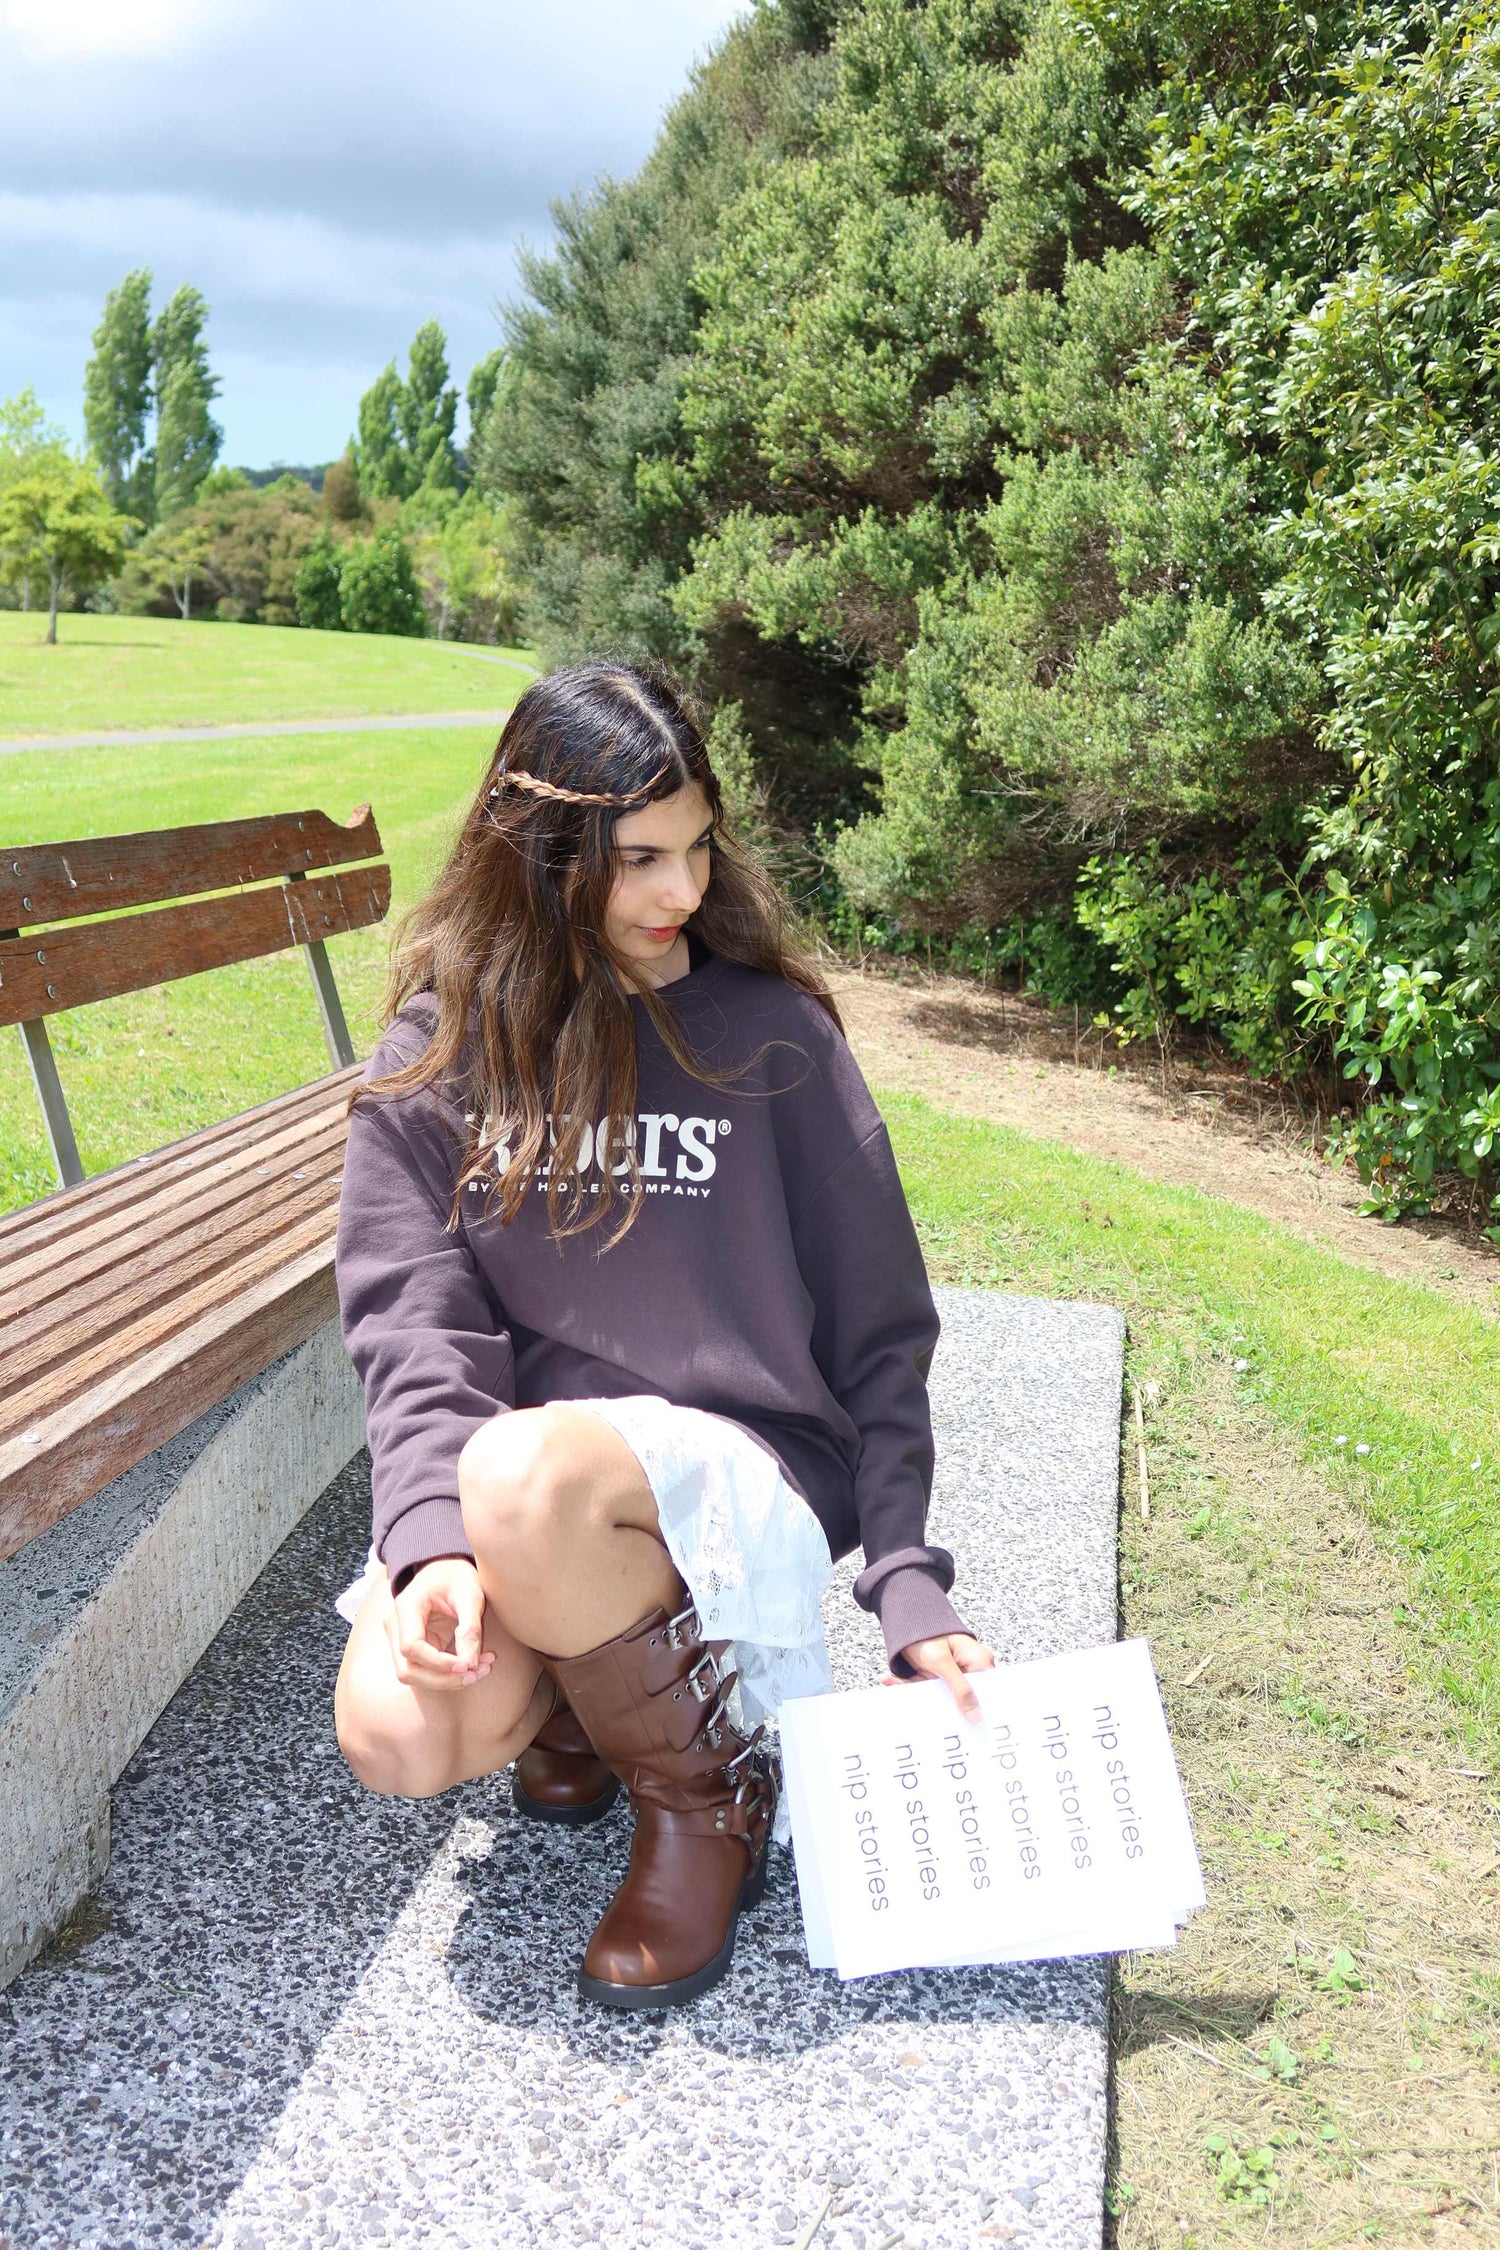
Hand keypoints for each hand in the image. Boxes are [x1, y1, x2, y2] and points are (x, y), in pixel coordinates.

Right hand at [386, 1556, 493, 1693]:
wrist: (445, 1567)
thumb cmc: (457, 1576)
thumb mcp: (470, 1594)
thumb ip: (470, 1628)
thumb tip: (469, 1664)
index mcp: (406, 1606)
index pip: (411, 1647)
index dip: (438, 1663)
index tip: (467, 1665)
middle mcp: (396, 1625)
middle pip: (406, 1669)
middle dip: (441, 1679)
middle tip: (476, 1675)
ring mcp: (400, 1637)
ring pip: (412, 1675)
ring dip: (444, 1681)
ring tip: (478, 1673)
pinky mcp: (412, 1647)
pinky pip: (423, 1670)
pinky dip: (446, 1675)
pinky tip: (472, 1667)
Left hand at [881, 1632, 994, 1722]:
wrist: (906, 1615)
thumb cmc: (928, 1632)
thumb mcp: (942, 1662)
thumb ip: (960, 1689)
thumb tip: (977, 1717)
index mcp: (979, 1661)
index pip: (986, 1692)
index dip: (978, 1710)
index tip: (967, 1726)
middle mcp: (970, 1669)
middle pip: (963, 1698)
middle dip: (941, 1704)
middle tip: (927, 1711)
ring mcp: (953, 1674)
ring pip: (941, 1695)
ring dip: (918, 1692)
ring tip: (897, 1686)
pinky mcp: (938, 1676)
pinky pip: (926, 1689)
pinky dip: (909, 1686)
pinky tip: (888, 1678)